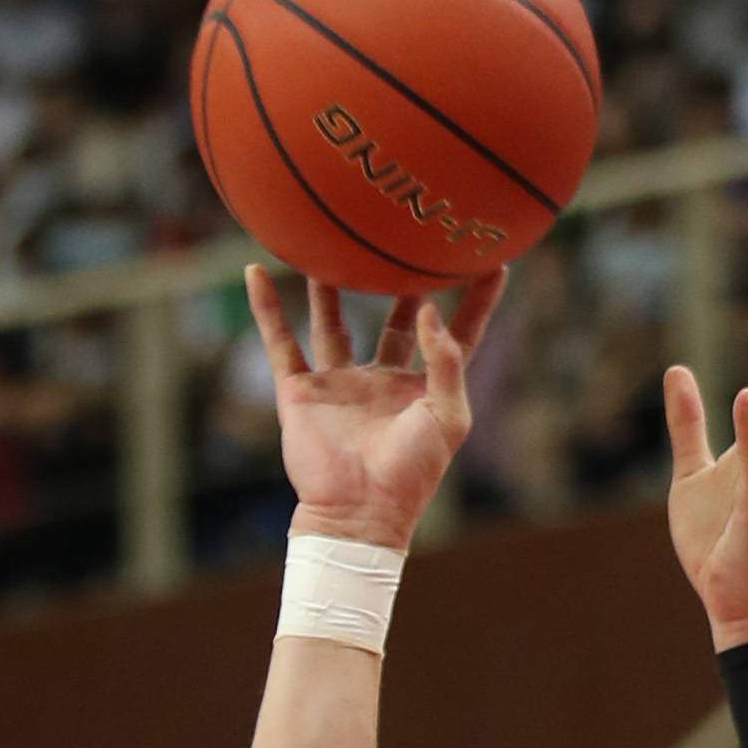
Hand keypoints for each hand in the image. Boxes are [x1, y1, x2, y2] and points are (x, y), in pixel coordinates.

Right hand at [248, 264, 504, 554]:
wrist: (358, 513)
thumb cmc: (411, 474)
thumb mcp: (447, 417)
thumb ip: (445, 362)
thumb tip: (429, 310)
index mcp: (424, 388)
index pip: (457, 334)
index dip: (476, 299)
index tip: (492, 258)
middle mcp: (382, 380)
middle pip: (392, 317)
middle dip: (400, 279)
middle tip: (405, 233)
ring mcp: (340, 384)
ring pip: (333, 320)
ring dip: (330, 283)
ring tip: (332, 237)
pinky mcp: (303, 392)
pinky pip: (281, 341)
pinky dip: (266, 307)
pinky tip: (255, 270)